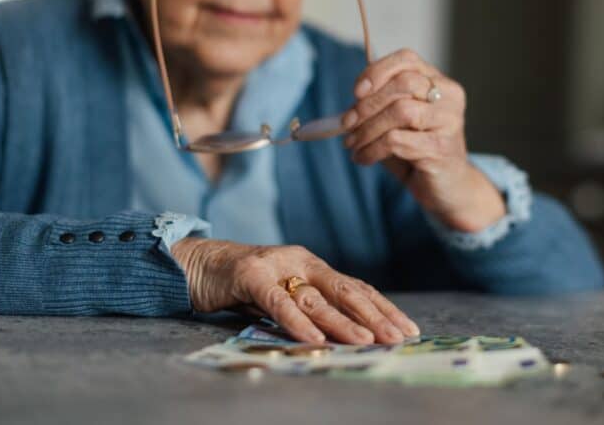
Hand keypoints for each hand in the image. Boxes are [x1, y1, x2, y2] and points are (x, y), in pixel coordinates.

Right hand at [170, 238, 419, 344]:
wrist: (195, 264)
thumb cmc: (242, 285)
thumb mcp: (283, 296)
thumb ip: (310, 309)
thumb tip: (349, 335)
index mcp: (313, 266)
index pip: (357, 288)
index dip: (384, 308)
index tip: (408, 329)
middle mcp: (300, 262)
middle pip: (346, 290)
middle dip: (376, 316)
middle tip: (399, 337)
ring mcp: (275, 266)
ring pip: (316, 298)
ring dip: (343, 322)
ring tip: (367, 341)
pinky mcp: (249, 276)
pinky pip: (277, 302)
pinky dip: (297, 321)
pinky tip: (314, 338)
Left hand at [342, 49, 505, 232]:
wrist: (446, 188)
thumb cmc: (418, 150)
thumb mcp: (397, 122)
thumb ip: (379, 105)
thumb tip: (350, 105)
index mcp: (438, 82)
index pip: (407, 59)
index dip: (377, 71)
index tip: (356, 92)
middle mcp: (449, 96)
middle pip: (404, 83)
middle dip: (368, 104)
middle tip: (347, 124)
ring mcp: (449, 121)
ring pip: (401, 111)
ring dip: (368, 129)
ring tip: (353, 145)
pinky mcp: (442, 148)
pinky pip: (398, 141)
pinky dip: (373, 150)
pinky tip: (364, 158)